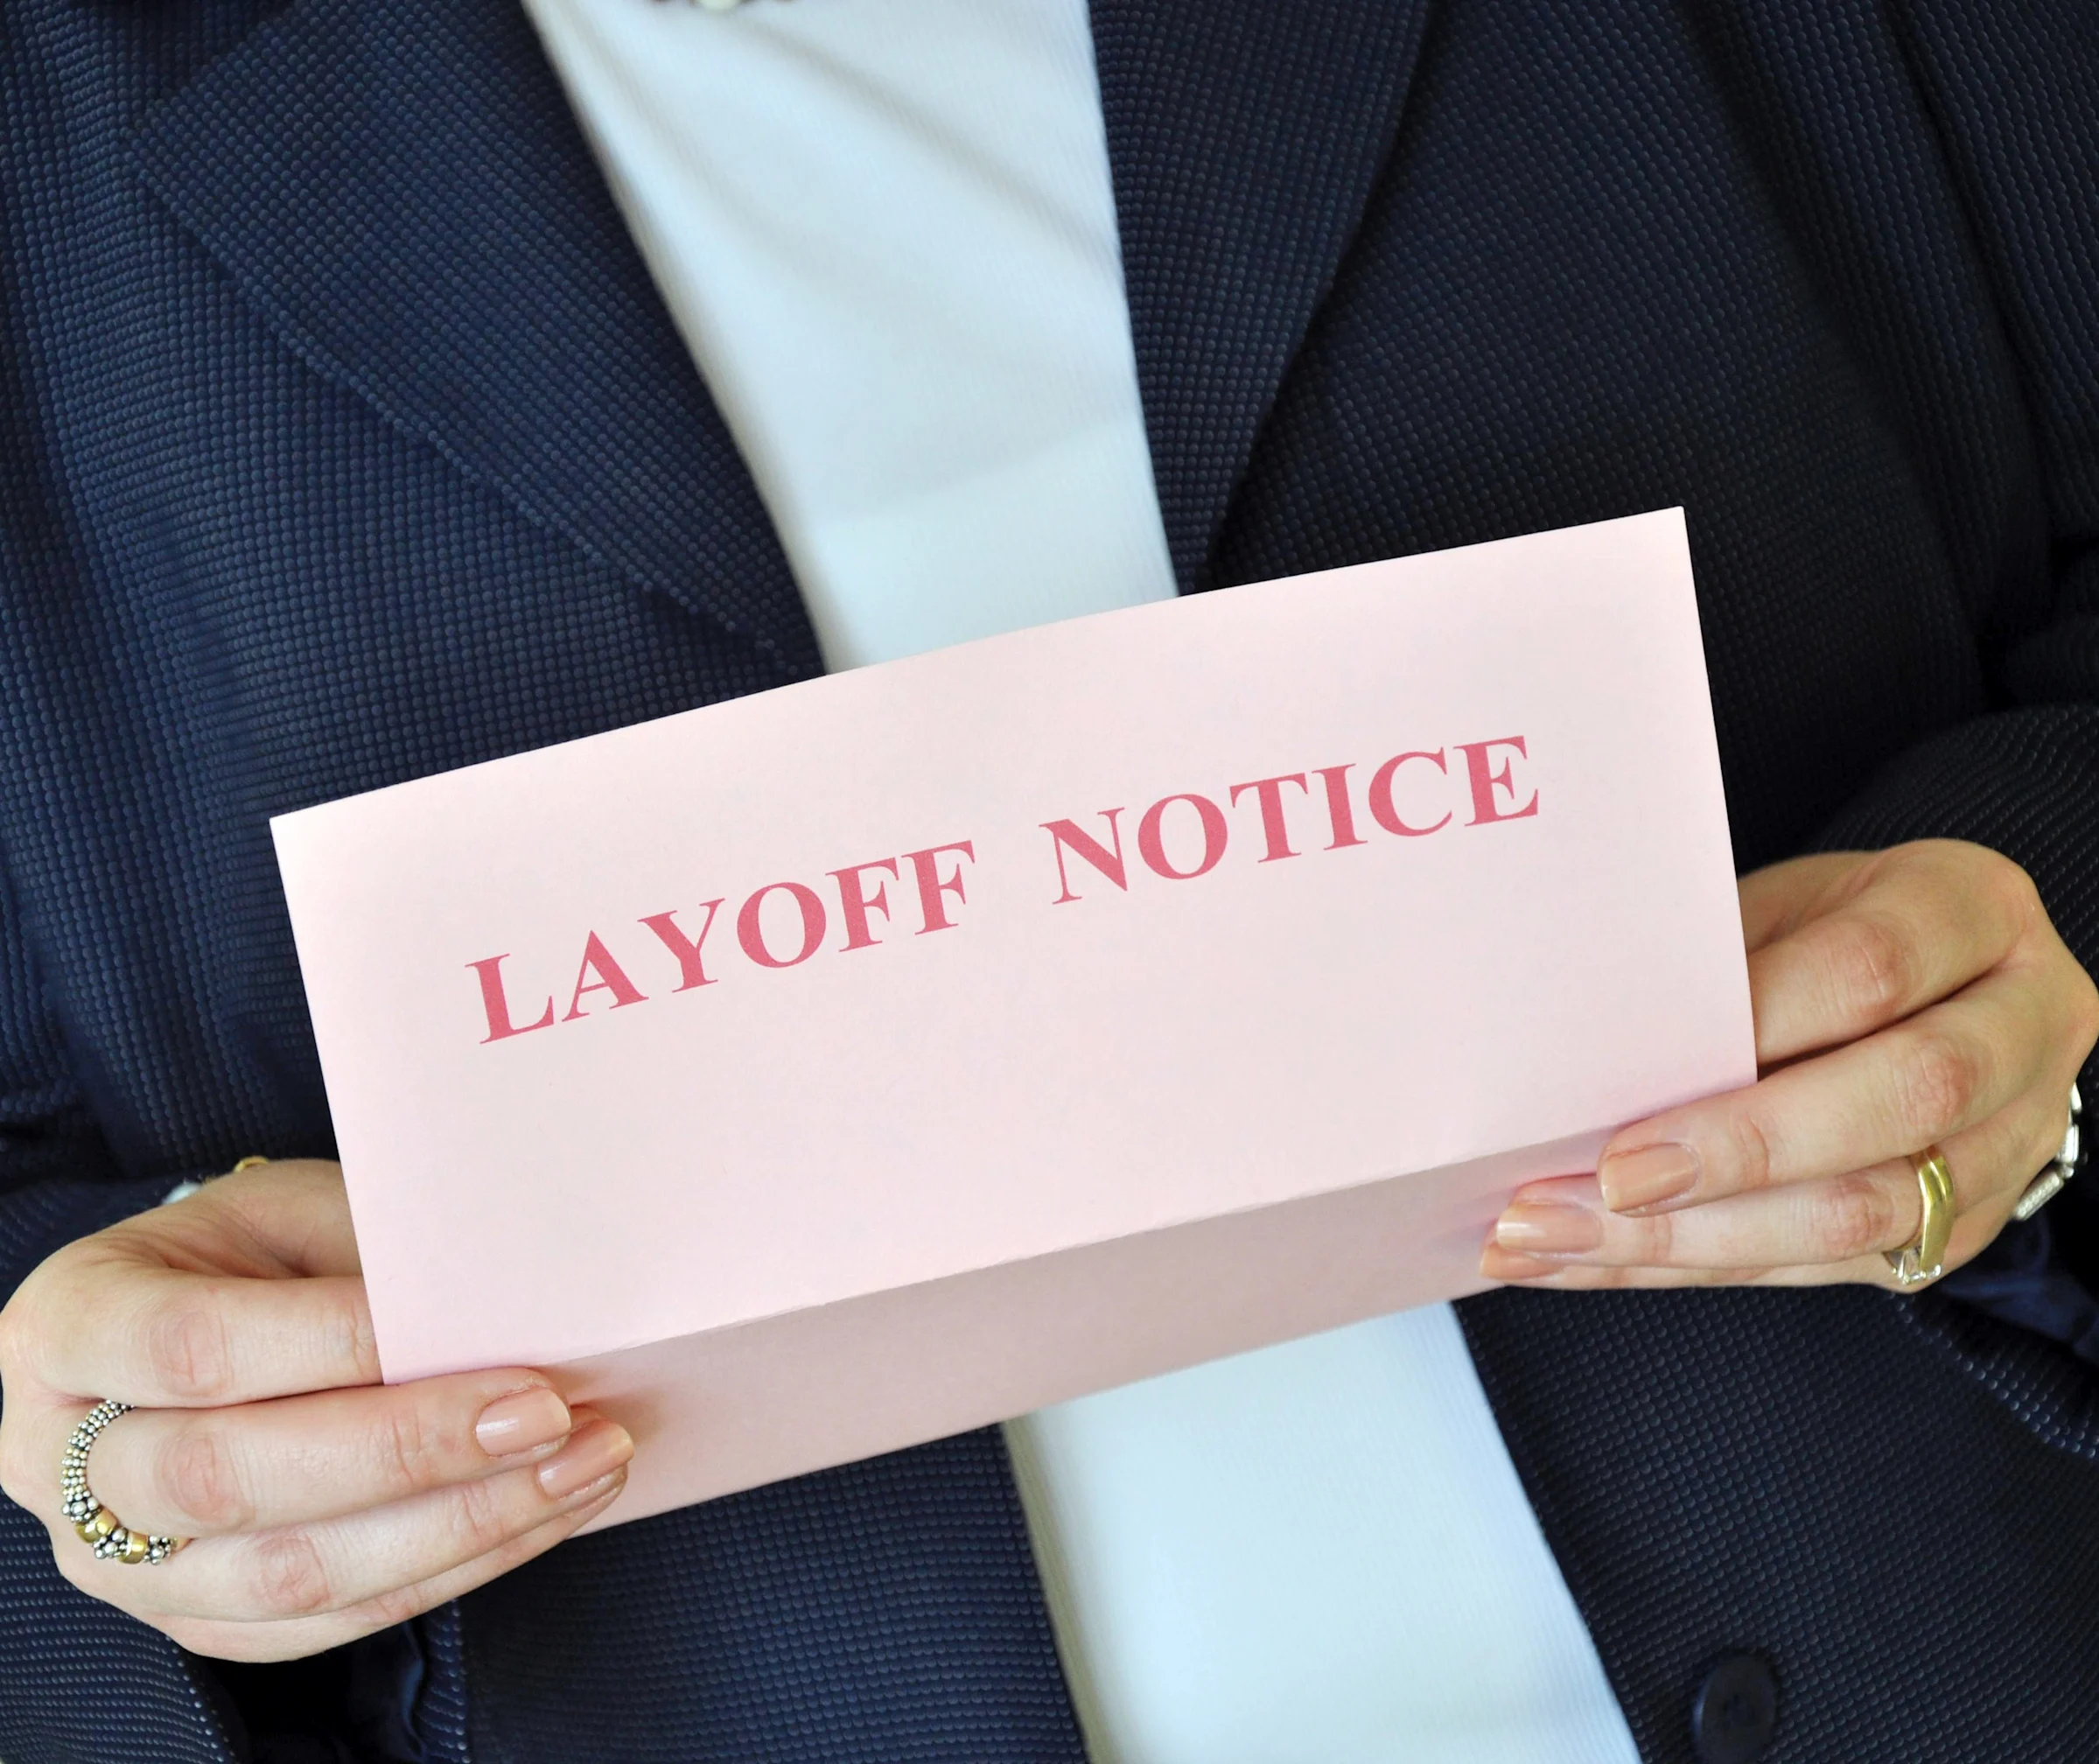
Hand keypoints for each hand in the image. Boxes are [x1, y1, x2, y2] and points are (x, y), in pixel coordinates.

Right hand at [0, 1160, 629, 1660]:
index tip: (474, 1328)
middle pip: (235, 1479)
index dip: (336, 1345)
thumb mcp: (287, 1214)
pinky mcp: (201, 1621)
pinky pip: (332, 1623)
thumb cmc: (251, 1255)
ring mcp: (123, 1562)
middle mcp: (66, 1459)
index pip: (198, 1348)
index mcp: (73, 1325)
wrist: (195, 1324)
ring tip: (585, 1464)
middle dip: (412, 1450)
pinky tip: (547, 1513)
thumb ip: (370, 1257)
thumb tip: (508, 1300)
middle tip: (552, 1412)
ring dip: (461, 1524)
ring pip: (292, 1575)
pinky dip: (456, 1568)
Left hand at [1482, 840, 2098, 1289]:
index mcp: (1973, 913)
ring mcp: (2006, 1143)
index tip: (1648, 1070)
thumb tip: (1583, 1043)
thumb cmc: (1829, 933)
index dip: (1756, 1027)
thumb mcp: (1785, 906)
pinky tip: (1583, 1260)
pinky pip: (1819, 1267)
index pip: (1871, 972)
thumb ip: (1715, 964)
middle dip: (1737, 1152)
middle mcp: (2022, 1029)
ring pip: (1865, 1213)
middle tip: (1604, 1181)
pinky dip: (1686, 1268)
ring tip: (1552, 1231)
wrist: (1935, 994)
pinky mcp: (1958, 1232)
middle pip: (1898, 1101)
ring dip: (1691, 1237)